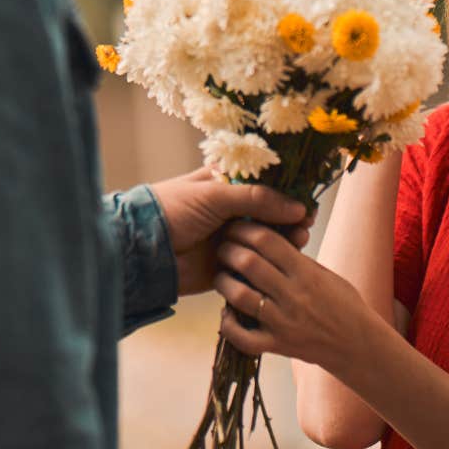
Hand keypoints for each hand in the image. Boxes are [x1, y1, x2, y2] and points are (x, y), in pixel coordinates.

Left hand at [150, 169, 312, 295]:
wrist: (141, 250)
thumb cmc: (173, 210)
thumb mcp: (216, 196)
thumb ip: (258, 199)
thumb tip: (298, 207)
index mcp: (225, 183)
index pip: (264, 184)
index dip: (287, 192)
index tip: (307, 201)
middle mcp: (229, 208)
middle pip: (269, 212)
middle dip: (289, 217)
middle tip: (306, 224)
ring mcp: (229, 237)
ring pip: (266, 238)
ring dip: (284, 239)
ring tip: (298, 241)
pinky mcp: (226, 265)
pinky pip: (255, 263)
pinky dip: (270, 262)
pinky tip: (285, 261)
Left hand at [214, 220, 371, 369]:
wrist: (358, 345)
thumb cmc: (344, 303)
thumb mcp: (325, 273)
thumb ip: (297, 258)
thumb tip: (269, 238)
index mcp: (306, 272)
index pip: (269, 241)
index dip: (247, 228)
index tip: (235, 222)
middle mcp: (293, 295)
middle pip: (250, 263)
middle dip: (230, 249)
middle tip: (222, 244)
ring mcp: (283, 323)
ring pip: (240, 297)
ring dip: (224, 282)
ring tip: (220, 274)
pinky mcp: (277, 346)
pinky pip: (243, 338)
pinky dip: (229, 325)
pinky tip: (226, 313)